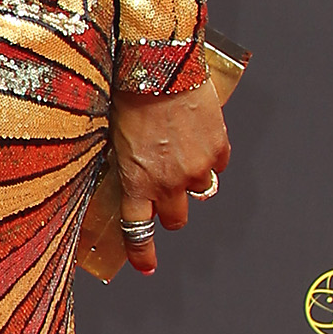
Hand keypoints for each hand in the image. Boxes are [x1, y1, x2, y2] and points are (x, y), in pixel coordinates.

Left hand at [110, 83, 229, 275]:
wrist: (159, 66)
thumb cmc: (128, 95)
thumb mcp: (114, 137)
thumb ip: (126, 165)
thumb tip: (131, 173)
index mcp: (137, 182)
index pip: (139, 231)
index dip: (144, 253)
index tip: (147, 267)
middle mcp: (169, 183)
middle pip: (176, 219)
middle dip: (171, 210)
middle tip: (166, 191)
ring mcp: (197, 168)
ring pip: (200, 191)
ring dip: (191, 179)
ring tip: (180, 149)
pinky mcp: (218, 148)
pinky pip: (217, 163)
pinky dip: (209, 154)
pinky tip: (196, 133)